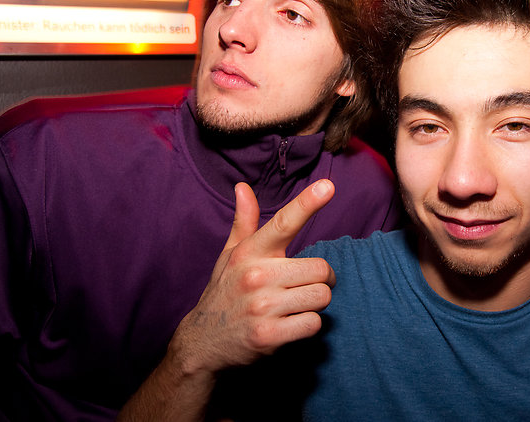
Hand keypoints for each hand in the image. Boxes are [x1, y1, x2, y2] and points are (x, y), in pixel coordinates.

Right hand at [168, 179, 336, 376]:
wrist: (202, 343)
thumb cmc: (224, 292)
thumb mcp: (229, 255)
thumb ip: (244, 221)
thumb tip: (243, 187)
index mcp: (249, 252)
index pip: (283, 222)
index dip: (307, 203)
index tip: (327, 186)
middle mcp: (256, 276)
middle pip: (321, 268)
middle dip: (320, 280)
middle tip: (303, 285)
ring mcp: (262, 306)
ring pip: (321, 296)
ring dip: (314, 304)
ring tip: (293, 306)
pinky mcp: (269, 335)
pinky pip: (313, 323)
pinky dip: (307, 326)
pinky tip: (288, 325)